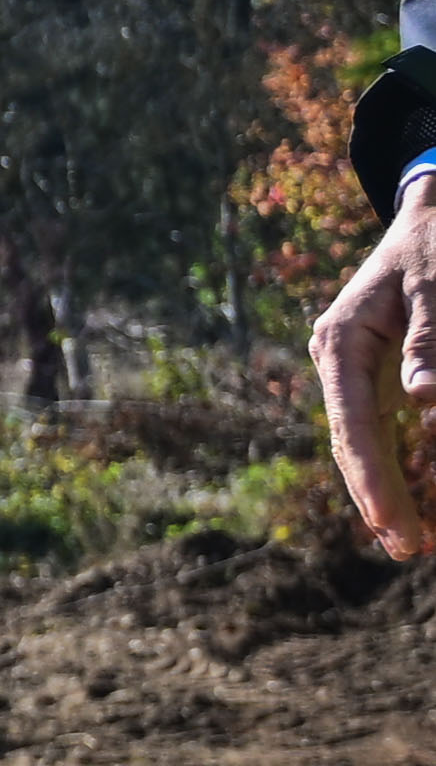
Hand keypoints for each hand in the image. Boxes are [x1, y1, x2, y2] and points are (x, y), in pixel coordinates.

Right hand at [308, 176, 435, 561]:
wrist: (429, 215)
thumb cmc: (433, 246)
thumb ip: (430, 339)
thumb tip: (426, 399)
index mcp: (340, 342)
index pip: (351, 422)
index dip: (372, 478)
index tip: (394, 523)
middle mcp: (339, 363)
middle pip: (353, 442)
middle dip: (380, 498)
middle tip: (409, 550)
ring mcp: (357, 372)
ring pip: (368, 443)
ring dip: (392, 491)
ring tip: (418, 542)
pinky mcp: (379, 377)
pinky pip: (388, 431)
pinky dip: (406, 466)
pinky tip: (422, 500)